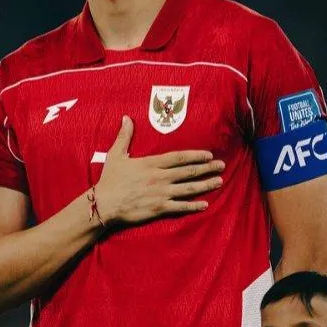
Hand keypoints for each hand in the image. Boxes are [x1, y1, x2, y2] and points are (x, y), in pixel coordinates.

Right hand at [93, 116, 224, 226]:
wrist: (104, 203)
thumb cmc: (110, 180)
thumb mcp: (116, 155)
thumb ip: (124, 136)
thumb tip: (126, 118)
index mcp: (152, 163)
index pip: (179, 157)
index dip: (195, 155)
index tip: (208, 155)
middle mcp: (160, 177)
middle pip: (188, 172)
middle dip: (207, 168)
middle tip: (222, 166)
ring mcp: (161, 193)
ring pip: (188, 188)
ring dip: (205, 185)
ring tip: (219, 181)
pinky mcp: (159, 208)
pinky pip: (180, 207)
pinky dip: (194, 206)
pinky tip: (205, 204)